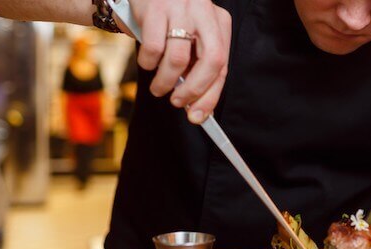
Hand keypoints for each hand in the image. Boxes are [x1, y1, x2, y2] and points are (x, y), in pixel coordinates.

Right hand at [130, 0, 230, 123]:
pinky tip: (148, 63)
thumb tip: (196, 104)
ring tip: (158, 88)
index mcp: (219, 23)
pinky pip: (153, 48)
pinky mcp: (155, 9)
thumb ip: (196, 64)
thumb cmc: (170, 18)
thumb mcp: (191, 35)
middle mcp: (204, 14)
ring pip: (178, 59)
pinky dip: (148, 63)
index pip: (222, 65)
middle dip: (194, 90)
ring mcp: (181, 9)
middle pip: (210, 62)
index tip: (199, 116)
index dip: (211, 95)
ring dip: (166, 81)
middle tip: (178, 103)